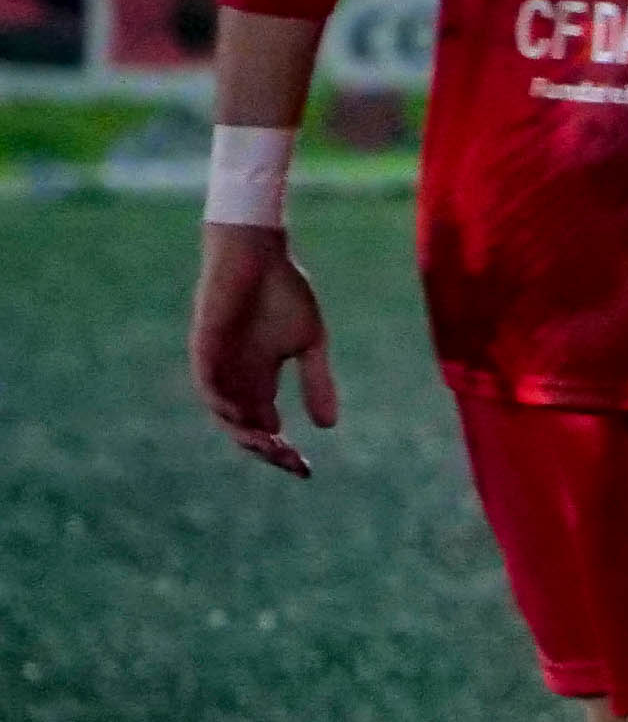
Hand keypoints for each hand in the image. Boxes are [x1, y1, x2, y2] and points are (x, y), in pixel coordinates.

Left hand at [192, 223, 338, 477]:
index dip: (283, 451)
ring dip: (243, 432)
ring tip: (268, 445)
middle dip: (266, 449)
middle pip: (244, 428)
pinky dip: (223, 401)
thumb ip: (316, 382)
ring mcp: (218, 364)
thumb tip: (328, 427)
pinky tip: (244, 413)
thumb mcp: (310, 343)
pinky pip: (208, 382)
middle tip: (290, 460)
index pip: (266, 427)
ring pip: (224, 412)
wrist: (258, 252)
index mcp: (260, 380)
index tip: (306, 470)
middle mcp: (236, 379)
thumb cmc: (284, 291)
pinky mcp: (205, 345)